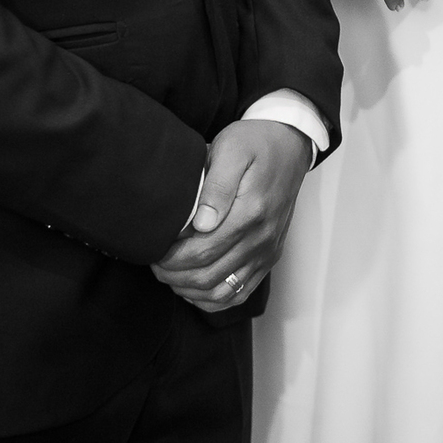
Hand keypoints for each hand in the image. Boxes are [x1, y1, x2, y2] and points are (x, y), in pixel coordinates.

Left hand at [151, 120, 310, 312]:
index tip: (153, 251)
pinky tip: (195, 287)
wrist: (289, 146)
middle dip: (174, 276)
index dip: (172, 259)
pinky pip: (240, 293)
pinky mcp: (269, 258)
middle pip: (209, 276)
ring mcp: (267, 252)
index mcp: (250, 212)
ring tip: (170, 274)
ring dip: (191, 290)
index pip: (203, 251)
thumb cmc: (255, 144)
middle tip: (154, 263)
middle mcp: (261, 239)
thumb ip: (216, 185)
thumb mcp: (231, 149)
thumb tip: (202, 222)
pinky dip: (213, 298)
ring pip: (222, 292)